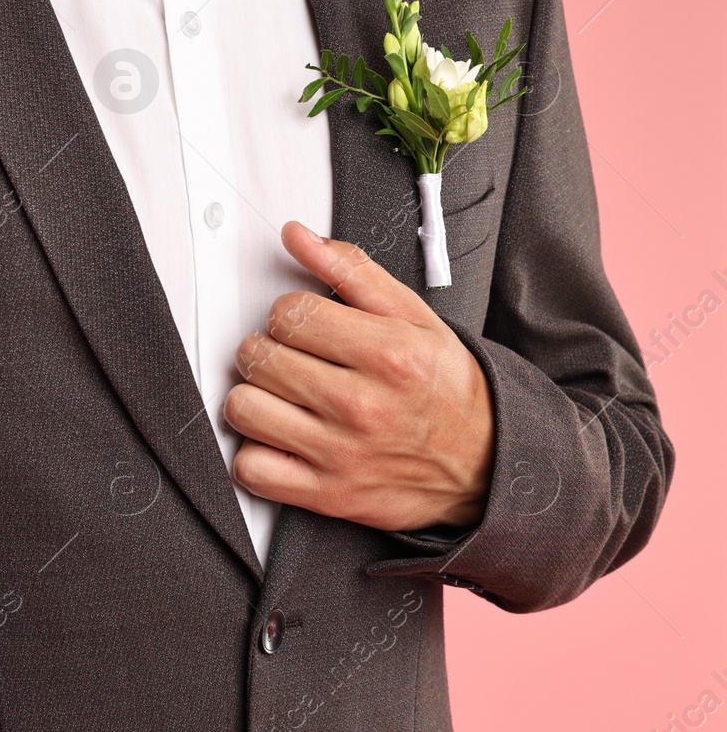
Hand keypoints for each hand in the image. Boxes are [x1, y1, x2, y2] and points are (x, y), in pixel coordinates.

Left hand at [224, 221, 495, 530]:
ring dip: (255, 399)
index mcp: (386, 353)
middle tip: (296, 361)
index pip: (288, 313)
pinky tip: (282, 439)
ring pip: (243, 408)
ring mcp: (341, 453)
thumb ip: (350, 270)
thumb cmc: (447, 388)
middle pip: (258, 357)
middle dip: (269, 351)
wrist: (488, 465)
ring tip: (284, 397)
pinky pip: (251, 468)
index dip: (289, 315)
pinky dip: (257, 454)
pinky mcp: (327, 496)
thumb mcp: (413, 316)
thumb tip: (296, 235)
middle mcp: (361, 405)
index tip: (306, 327)